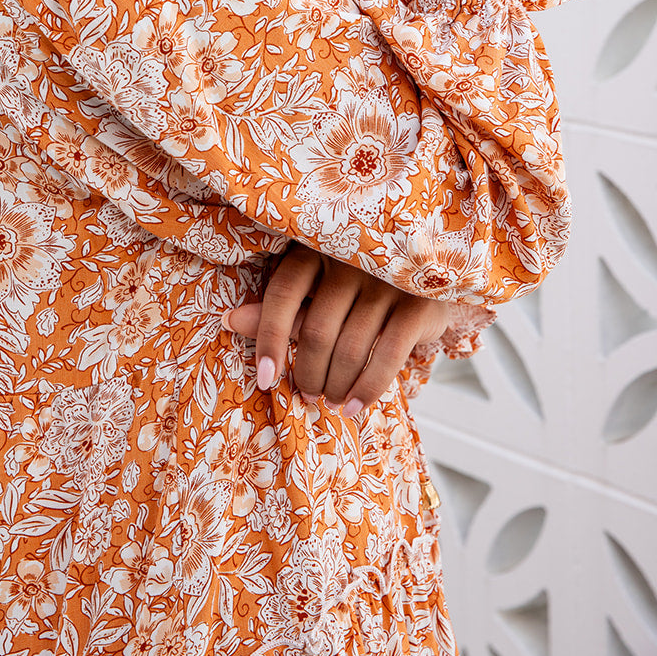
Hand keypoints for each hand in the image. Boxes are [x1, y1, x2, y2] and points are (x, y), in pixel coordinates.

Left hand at [222, 244, 457, 415]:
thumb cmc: (357, 289)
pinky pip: (387, 356)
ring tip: (332, 400)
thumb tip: (230, 320)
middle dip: (309, 374)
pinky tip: (354, 407)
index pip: (282, 295)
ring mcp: (387, 280)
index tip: (264, 379)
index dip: (268, 340)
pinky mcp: (418, 304)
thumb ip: (280, 309)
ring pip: (350, 349)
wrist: (426, 278)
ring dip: (336, 387)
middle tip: (310, 394)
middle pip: (316, 330)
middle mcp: (351, 260)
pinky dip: (367, 389)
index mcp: (317, 249)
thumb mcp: (316, 292)